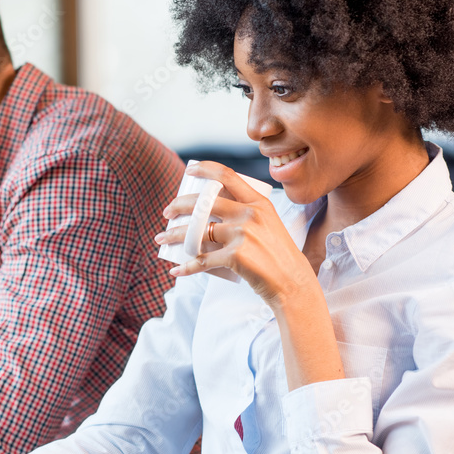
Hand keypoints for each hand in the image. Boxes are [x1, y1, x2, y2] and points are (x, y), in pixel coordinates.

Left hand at [155, 161, 317, 309]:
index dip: (204, 169)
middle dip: (178, 205)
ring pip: (196, 231)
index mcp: (258, 202)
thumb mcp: (269, 224)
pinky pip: (202, 260)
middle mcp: (249, 214)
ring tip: (161, 238)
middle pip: (203, 202)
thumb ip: (246, 213)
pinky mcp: (235, 257)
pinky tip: (176, 270)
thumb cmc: (278, 256)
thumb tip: (210, 212)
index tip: (188, 171)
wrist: (292, 283)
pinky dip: (186, 267)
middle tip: (167, 212)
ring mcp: (242, 235)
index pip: (227, 176)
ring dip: (173, 235)